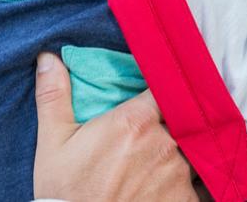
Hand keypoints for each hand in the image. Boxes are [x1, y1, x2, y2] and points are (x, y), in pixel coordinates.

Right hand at [32, 52, 198, 200]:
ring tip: (154, 165)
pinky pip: (198, 184)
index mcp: (134, 121)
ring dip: (176, 154)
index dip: (161, 89)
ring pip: (189, 151)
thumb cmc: (65, 192)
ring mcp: (179, 174)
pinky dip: (187, 184)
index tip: (154, 93)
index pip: (163, 89)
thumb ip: (54, 96)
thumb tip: (48, 59)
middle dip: (166, 124)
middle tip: (147, 137)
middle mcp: (164, 143)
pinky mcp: (186, 201)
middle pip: (177, 121)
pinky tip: (165, 187)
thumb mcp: (53, 142)